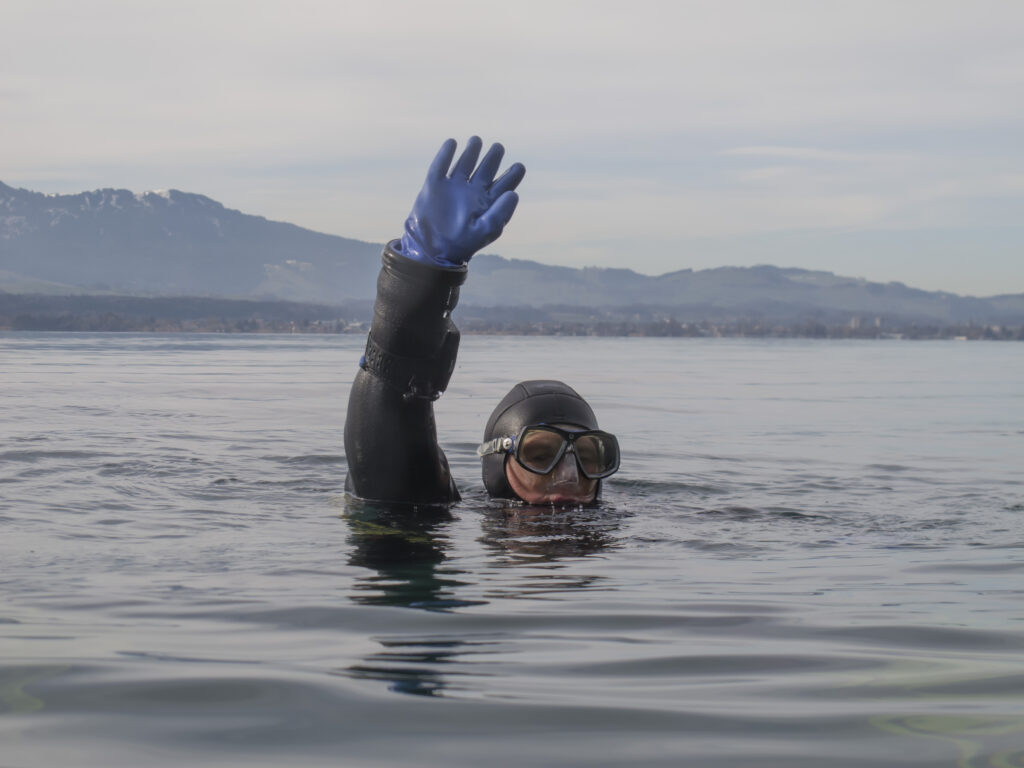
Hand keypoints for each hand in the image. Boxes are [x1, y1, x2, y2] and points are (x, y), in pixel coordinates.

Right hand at [399, 136, 525, 266]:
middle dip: (493, 157)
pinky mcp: (435, 185)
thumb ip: (500, 213)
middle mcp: (472, 193)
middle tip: (498, 148)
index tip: (519, 167)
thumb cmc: (462, 244)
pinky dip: (445, 154)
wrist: (431, 249)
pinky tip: (451, 143)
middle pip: (486, 169)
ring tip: (476, 140)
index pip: (504, 184)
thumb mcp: (485, 231)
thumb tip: (514, 193)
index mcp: (487, 203)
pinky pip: (440, 165)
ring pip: (465, 163)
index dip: (513, 174)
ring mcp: (453, 187)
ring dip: (471, 151)